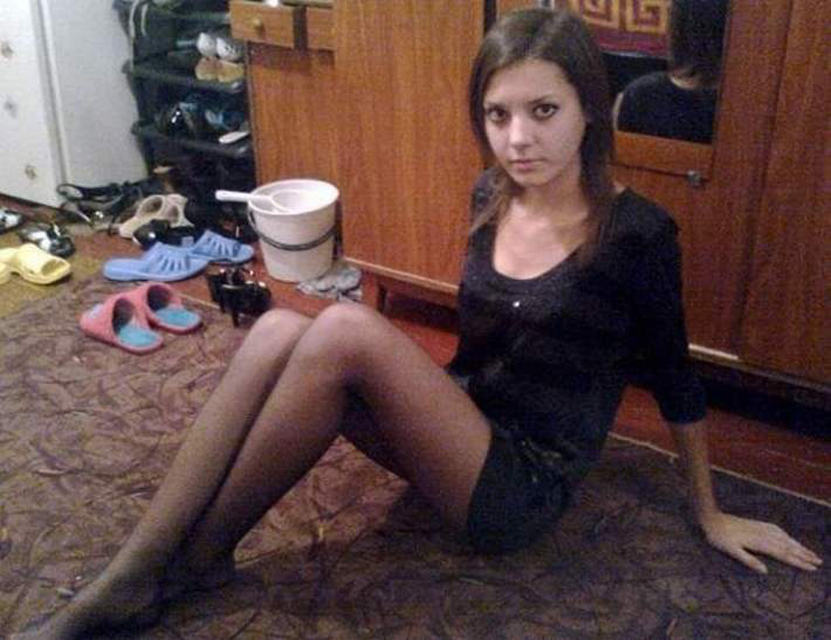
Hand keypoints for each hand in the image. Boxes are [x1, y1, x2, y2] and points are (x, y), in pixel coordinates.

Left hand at [701, 511, 822, 573]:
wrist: (712, 518)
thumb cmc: (719, 538)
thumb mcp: (731, 551)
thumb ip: (748, 560)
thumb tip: (765, 572)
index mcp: (759, 543)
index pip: (783, 554)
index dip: (798, 561)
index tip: (812, 568)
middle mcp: (764, 534)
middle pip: (788, 546)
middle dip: (804, 554)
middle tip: (819, 562)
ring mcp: (761, 528)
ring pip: (785, 538)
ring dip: (798, 545)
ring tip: (811, 553)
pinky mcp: (758, 524)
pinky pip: (778, 530)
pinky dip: (788, 536)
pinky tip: (790, 539)